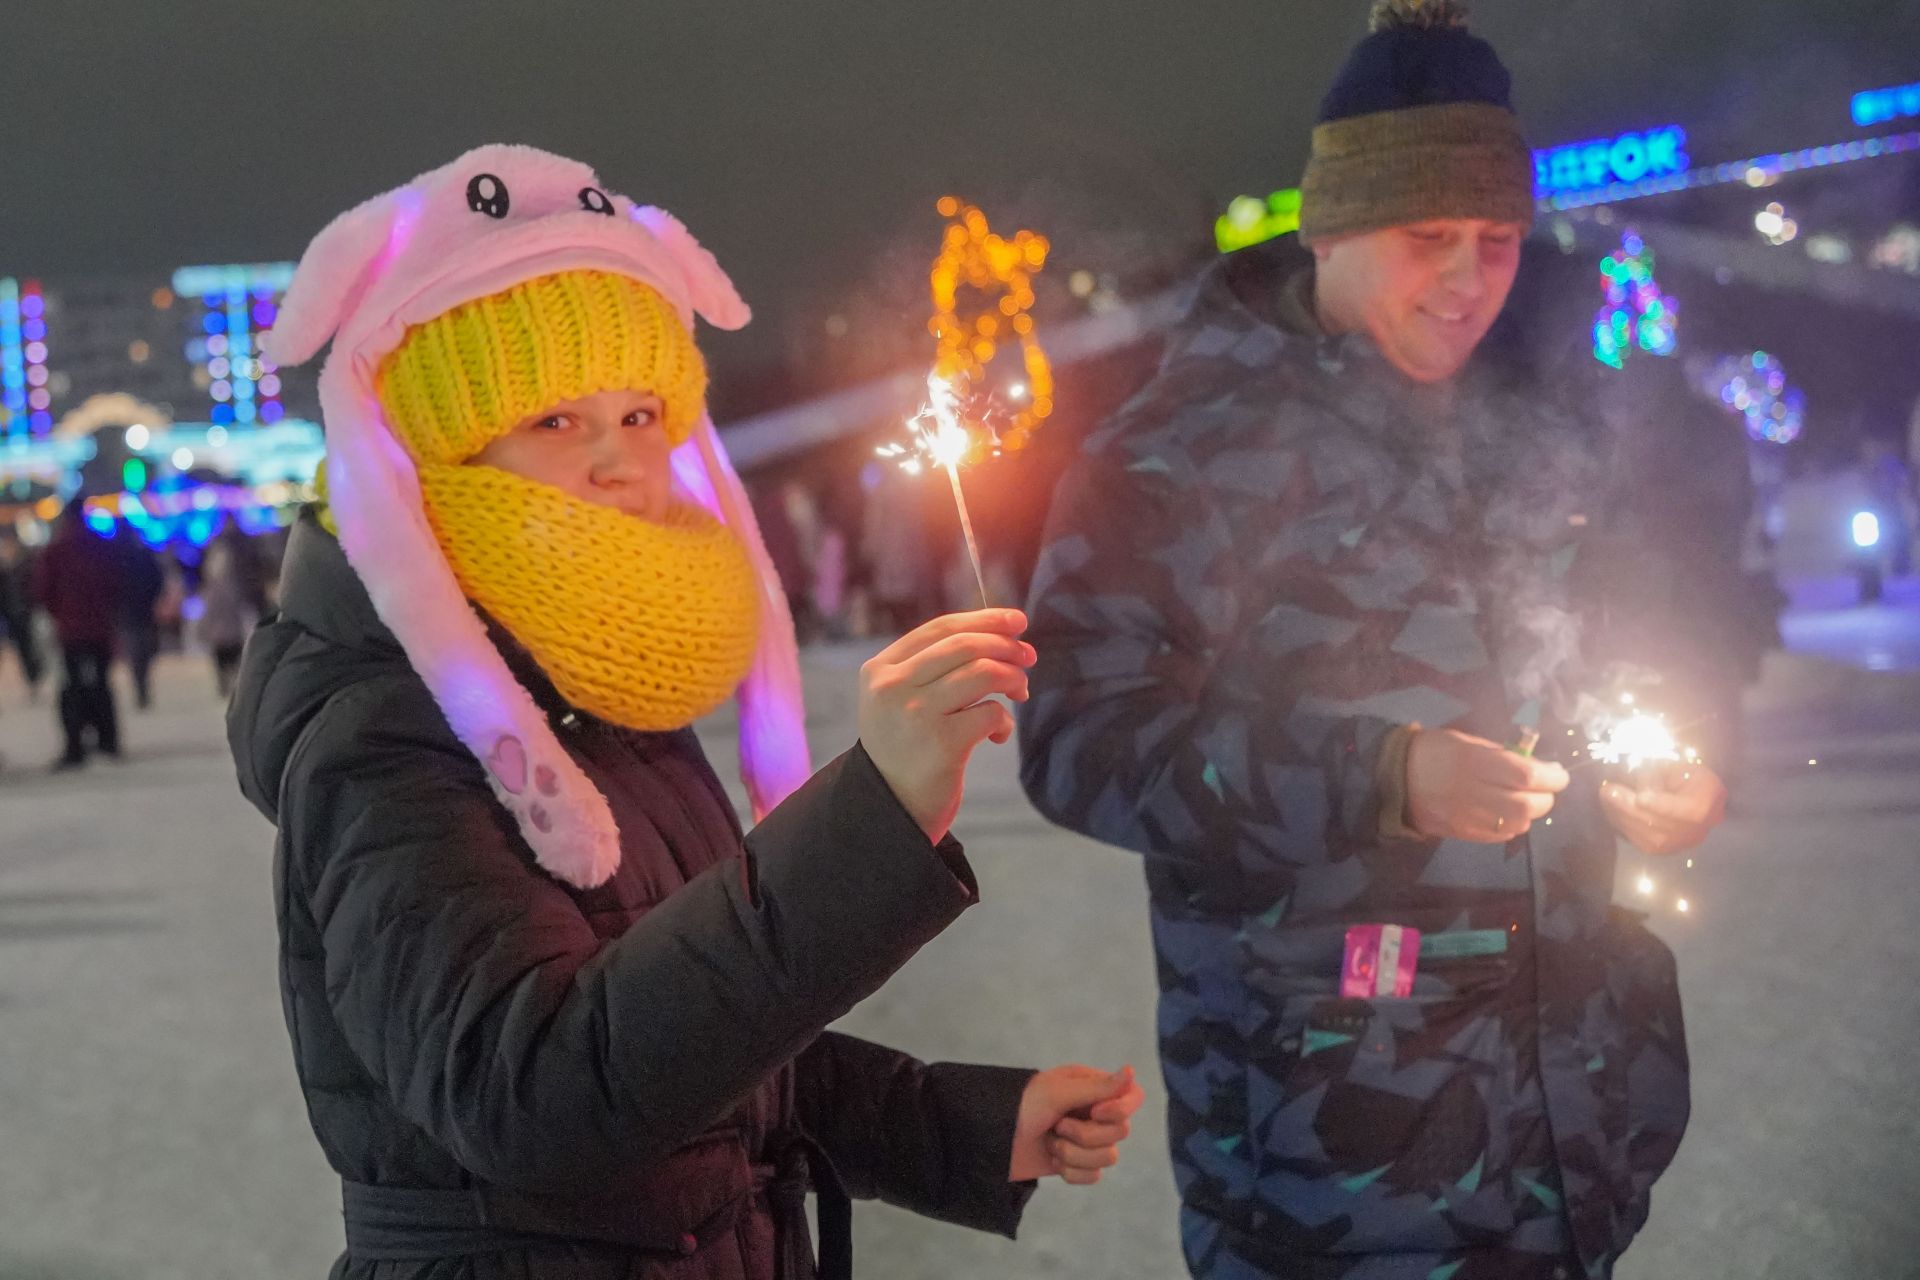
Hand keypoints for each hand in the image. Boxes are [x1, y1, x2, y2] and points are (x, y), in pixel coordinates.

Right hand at [858, 609, 1033, 843]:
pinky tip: (996, 734)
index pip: (940, 628)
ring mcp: (916, 714)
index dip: (984, 618)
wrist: (889, 808)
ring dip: (1012, 678)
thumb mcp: (900, 699)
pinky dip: (1003, 720)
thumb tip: (999, 633)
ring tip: (1019, 691)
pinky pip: (991, 713)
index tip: (1017, 621)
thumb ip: (932, 666)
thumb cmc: (905, 748)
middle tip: (1028, 656)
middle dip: (1006, 646)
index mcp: (879, 669)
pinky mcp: (942, 743)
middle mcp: (892, 687)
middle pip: (965, 645)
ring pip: (983, 673)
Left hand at [1008, 1065, 1145, 1184]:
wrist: (990, 1139)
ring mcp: (1085, 1140)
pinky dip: (1071, 1172)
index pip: (1132, 1097)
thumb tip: (1132, 1071)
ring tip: (1051, 1143)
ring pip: (1109, 1158)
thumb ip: (1098, 1087)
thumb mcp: (1058, 1093)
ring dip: (1075, 1154)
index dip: (1121, 1109)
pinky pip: (1093, 1176)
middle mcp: (1093, 1112)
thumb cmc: (1020, 1106)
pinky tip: (1052, 1159)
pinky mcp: (1076, 1164)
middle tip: (1058, 1125)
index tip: (1096, 1112)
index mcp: (1091, 1087)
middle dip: (1086, 1135)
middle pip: (1121, 1132)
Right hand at [1406, 728, 1570, 842]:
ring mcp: (1467, 816)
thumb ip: (1499, 754)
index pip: (1526, 774)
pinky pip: (1501, 835)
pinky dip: (1514, 825)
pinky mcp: (1462, 833)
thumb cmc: (1432, 751)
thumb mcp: (1465, 741)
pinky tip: (1509, 814)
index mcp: (1473, 762)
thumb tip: (1535, 765)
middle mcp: (1472, 791)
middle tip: (1548, 788)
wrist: (1393, 779)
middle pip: (1527, 803)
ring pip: (1518, 823)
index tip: (1560, 773)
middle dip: (1547, 797)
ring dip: (1532, 812)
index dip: (1551, 776)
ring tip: (1528, 801)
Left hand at [1599, 763, 1726, 855]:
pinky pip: (1645, 844)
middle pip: (1667, 827)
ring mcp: (1686, 842)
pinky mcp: (1669, 849)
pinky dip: (1625, 827)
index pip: (1692, 811)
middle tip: (1608, 791)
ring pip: (1654, 840)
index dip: (1664, 806)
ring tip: (1607, 798)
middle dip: (1632, 810)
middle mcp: (1703, 826)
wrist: (1689, 788)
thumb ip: (1656, 774)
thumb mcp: (1671, 763)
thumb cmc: (1679, 770)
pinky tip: (1612, 811)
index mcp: (1711, 798)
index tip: (1640, 797)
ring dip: (1624, 819)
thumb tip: (1633, 786)